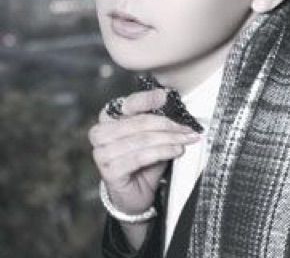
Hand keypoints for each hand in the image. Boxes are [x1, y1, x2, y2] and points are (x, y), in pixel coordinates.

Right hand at [88, 88, 201, 214]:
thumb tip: (170, 99)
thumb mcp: (152, 134)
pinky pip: (141, 157)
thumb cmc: (144, 160)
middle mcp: (100, 133)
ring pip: (143, 139)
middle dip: (168, 125)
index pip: (130, 103)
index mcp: (108, 117)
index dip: (149, 99)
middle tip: (188, 128)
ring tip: (186, 140)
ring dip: (169, 139)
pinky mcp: (109, 171)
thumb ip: (157, 117)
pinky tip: (177, 151)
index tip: (168, 96)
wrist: (135, 194)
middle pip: (140, 122)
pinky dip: (163, 152)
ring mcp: (102, 153)